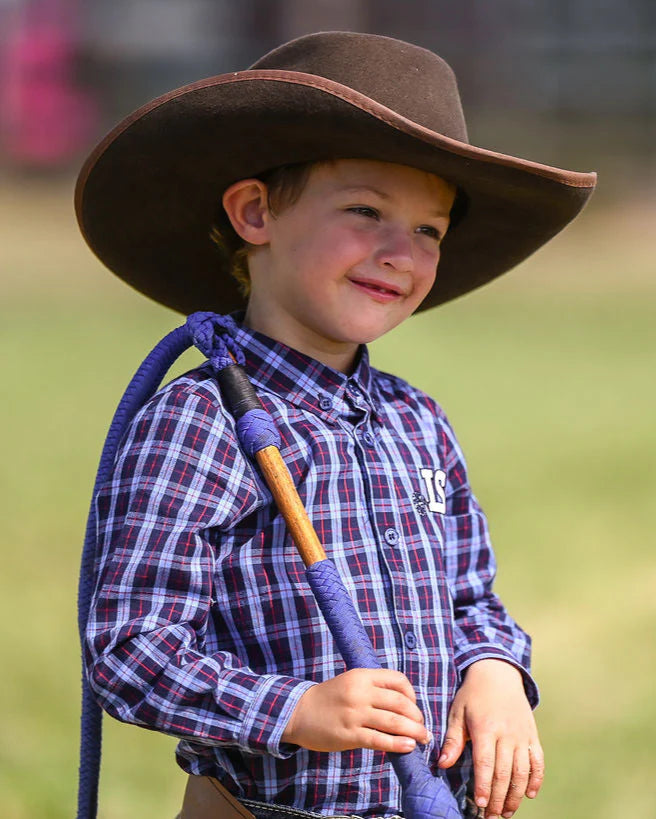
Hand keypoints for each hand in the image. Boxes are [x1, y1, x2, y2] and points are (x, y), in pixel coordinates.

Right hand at [281, 668, 430, 752]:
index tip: (414, 706)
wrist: (298, 712)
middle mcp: (360, 692)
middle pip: (400, 702)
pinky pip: (380, 740)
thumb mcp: (350, 682)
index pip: (397, 680)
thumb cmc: (329, 698)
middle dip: (417, 716)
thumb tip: (403, 704)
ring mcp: (354, 714)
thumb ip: (373, 688)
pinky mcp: (349, 735)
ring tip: (422, 739)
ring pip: (393, 722)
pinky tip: (408, 747)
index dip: (411, 693)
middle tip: (423, 727)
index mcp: (361, 676)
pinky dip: (398, 744)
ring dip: (414, 731)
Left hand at [438, 659, 543, 817]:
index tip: (479, 804)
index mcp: (486, 728)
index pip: (485, 764)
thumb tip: (442, 764)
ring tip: (507, 812)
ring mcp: (523, 735)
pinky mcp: (533, 735)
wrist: (498, 673)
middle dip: (497, 798)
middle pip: (504, 773)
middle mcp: (507, 733)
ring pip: (522, 771)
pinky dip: (536, 779)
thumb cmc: (473, 695)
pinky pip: (538, 761)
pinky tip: (530, 794)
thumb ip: (453, 740)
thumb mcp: (458, 712)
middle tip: (490, 816)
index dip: (483, 787)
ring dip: (516, 795)